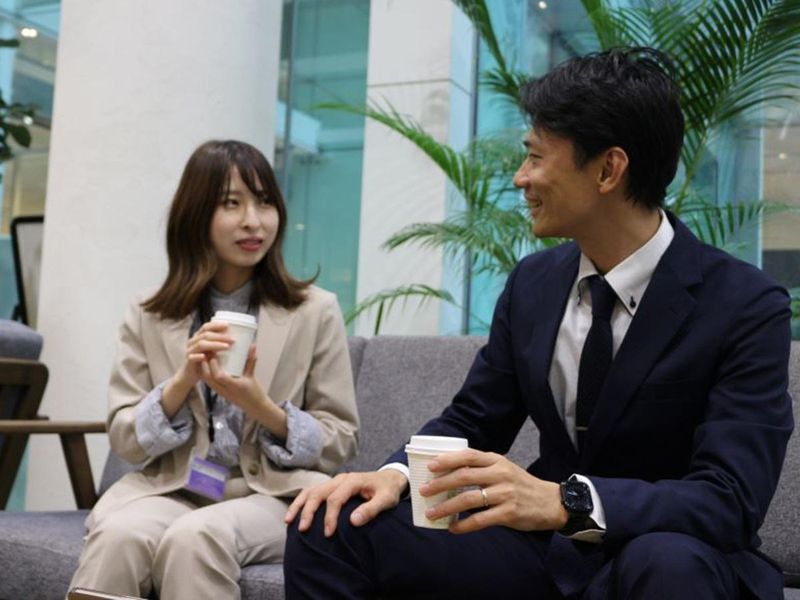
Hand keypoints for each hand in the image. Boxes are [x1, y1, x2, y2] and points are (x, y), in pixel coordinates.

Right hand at [162, 321, 234, 417]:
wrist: (190, 375)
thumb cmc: (204, 361)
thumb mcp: (212, 350)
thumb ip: (220, 344)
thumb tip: (239, 339)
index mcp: (199, 337)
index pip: (206, 327)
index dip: (216, 325)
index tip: (228, 325)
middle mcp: (193, 342)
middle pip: (206, 335)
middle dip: (220, 336)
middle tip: (233, 340)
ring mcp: (190, 351)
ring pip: (201, 344)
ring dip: (214, 344)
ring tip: (227, 347)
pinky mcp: (188, 361)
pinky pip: (192, 357)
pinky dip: (199, 356)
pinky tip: (206, 356)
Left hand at [200, 344, 266, 413]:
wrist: (254, 407)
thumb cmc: (255, 392)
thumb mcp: (252, 375)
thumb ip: (251, 360)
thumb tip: (252, 345)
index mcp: (234, 386)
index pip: (219, 376)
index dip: (214, 365)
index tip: (214, 354)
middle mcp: (225, 390)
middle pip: (208, 378)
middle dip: (204, 364)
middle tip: (206, 352)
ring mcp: (220, 392)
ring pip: (206, 380)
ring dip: (203, 368)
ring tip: (204, 357)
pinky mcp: (218, 392)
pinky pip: (208, 382)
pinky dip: (205, 373)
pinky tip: (205, 365)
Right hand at [285, 469, 408, 536]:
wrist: (390, 479)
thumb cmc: (388, 490)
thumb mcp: (386, 500)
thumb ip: (372, 509)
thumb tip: (353, 521)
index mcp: (352, 481)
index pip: (335, 498)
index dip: (329, 516)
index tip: (327, 533)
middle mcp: (341, 479)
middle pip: (318, 492)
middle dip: (308, 511)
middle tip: (302, 529)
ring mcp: (334, 481)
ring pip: (311, 490)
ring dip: (299, 505)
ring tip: (288, 520)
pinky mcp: (332, 486)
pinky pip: (313, 491)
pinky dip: (302, 501)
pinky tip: (294, 514)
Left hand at [420, 449, 567, 533]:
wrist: (551, 502)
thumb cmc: (521, 485)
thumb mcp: (504, 469)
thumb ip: (482, 469)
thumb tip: (450, 474)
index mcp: (496, 461)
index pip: (468, 456)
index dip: (447, 460)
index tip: (430, 466)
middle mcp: (500, 474)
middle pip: (463, 476)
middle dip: (440, 484)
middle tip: (423, 491)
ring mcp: (505, 493)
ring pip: (468, 498)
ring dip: (446, 507)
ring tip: (432, 513)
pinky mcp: (509, 513)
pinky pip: (480, 519)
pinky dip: (463, 525)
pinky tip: (452, 528)